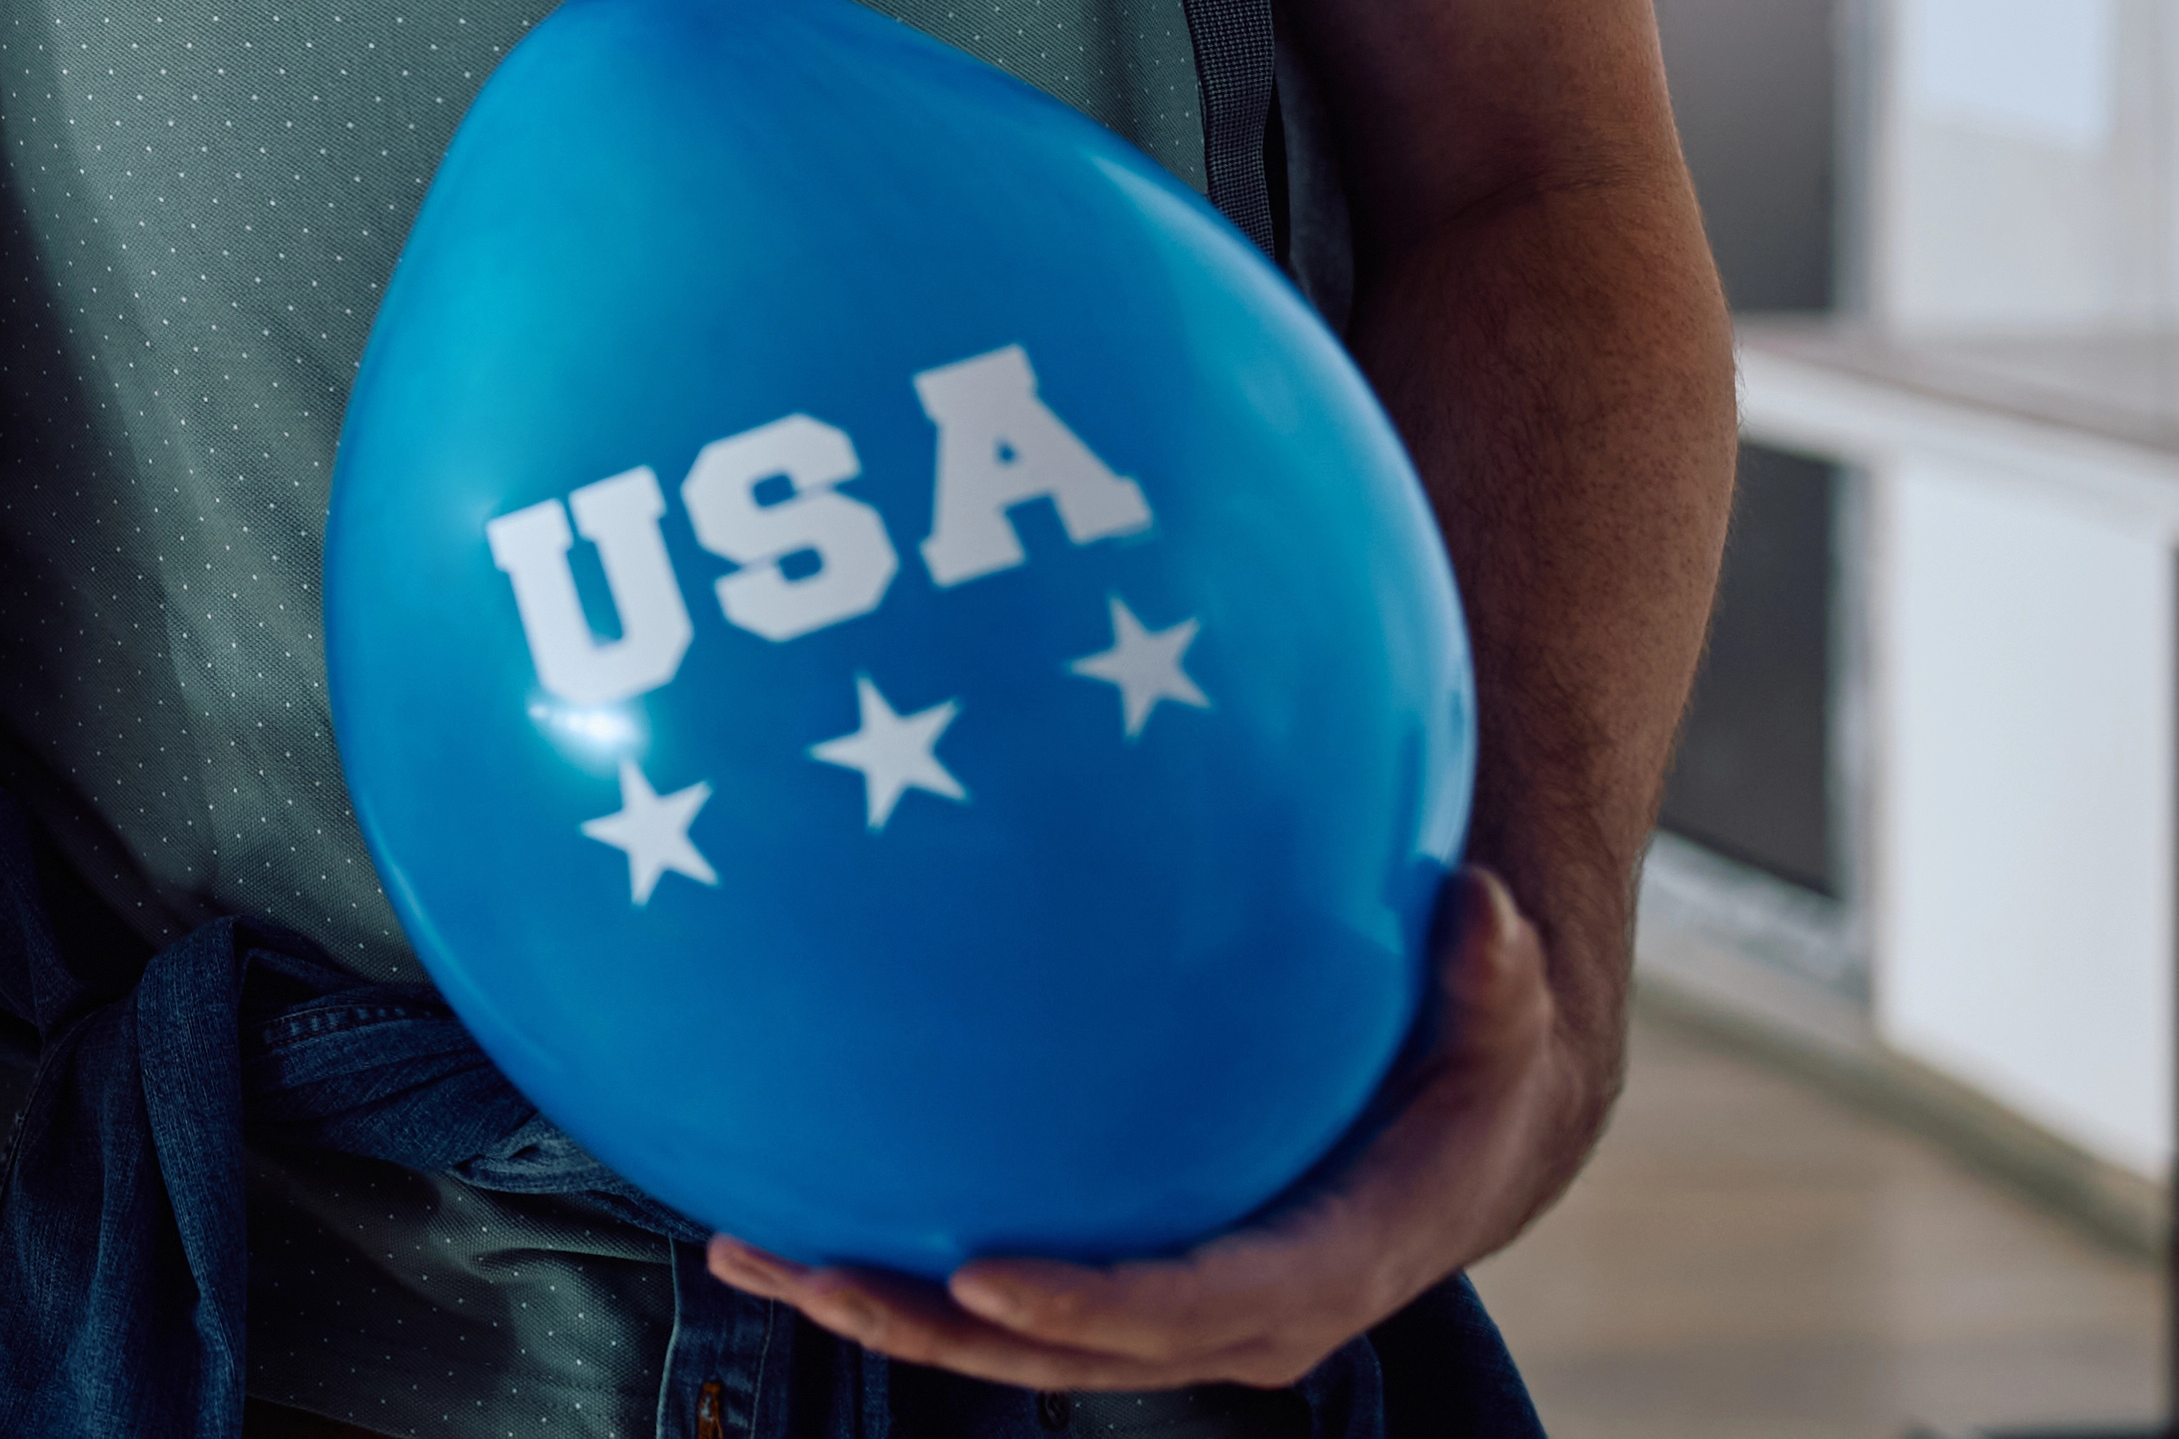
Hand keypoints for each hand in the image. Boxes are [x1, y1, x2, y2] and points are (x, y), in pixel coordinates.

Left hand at [707, 868, 1583, 1386]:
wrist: (1461, 1146)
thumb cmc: (1471, 1070)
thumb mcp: (1503, 1027)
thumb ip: (1490, 980)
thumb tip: (1479, 905)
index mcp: (1318, 1270)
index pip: (1189, 1309)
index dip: (1087, 1307)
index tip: (979, 1275)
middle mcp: (1229, 1317)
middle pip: (1066, 1350)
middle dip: (937, 1328)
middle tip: (818, 1271)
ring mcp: (1161, 1312)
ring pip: (1006, 1339)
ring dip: (878, 1307)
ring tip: (752, 1249)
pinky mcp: (1112, 1278)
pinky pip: (994, 1290)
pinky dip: (891, 1259)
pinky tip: (775, 1203)